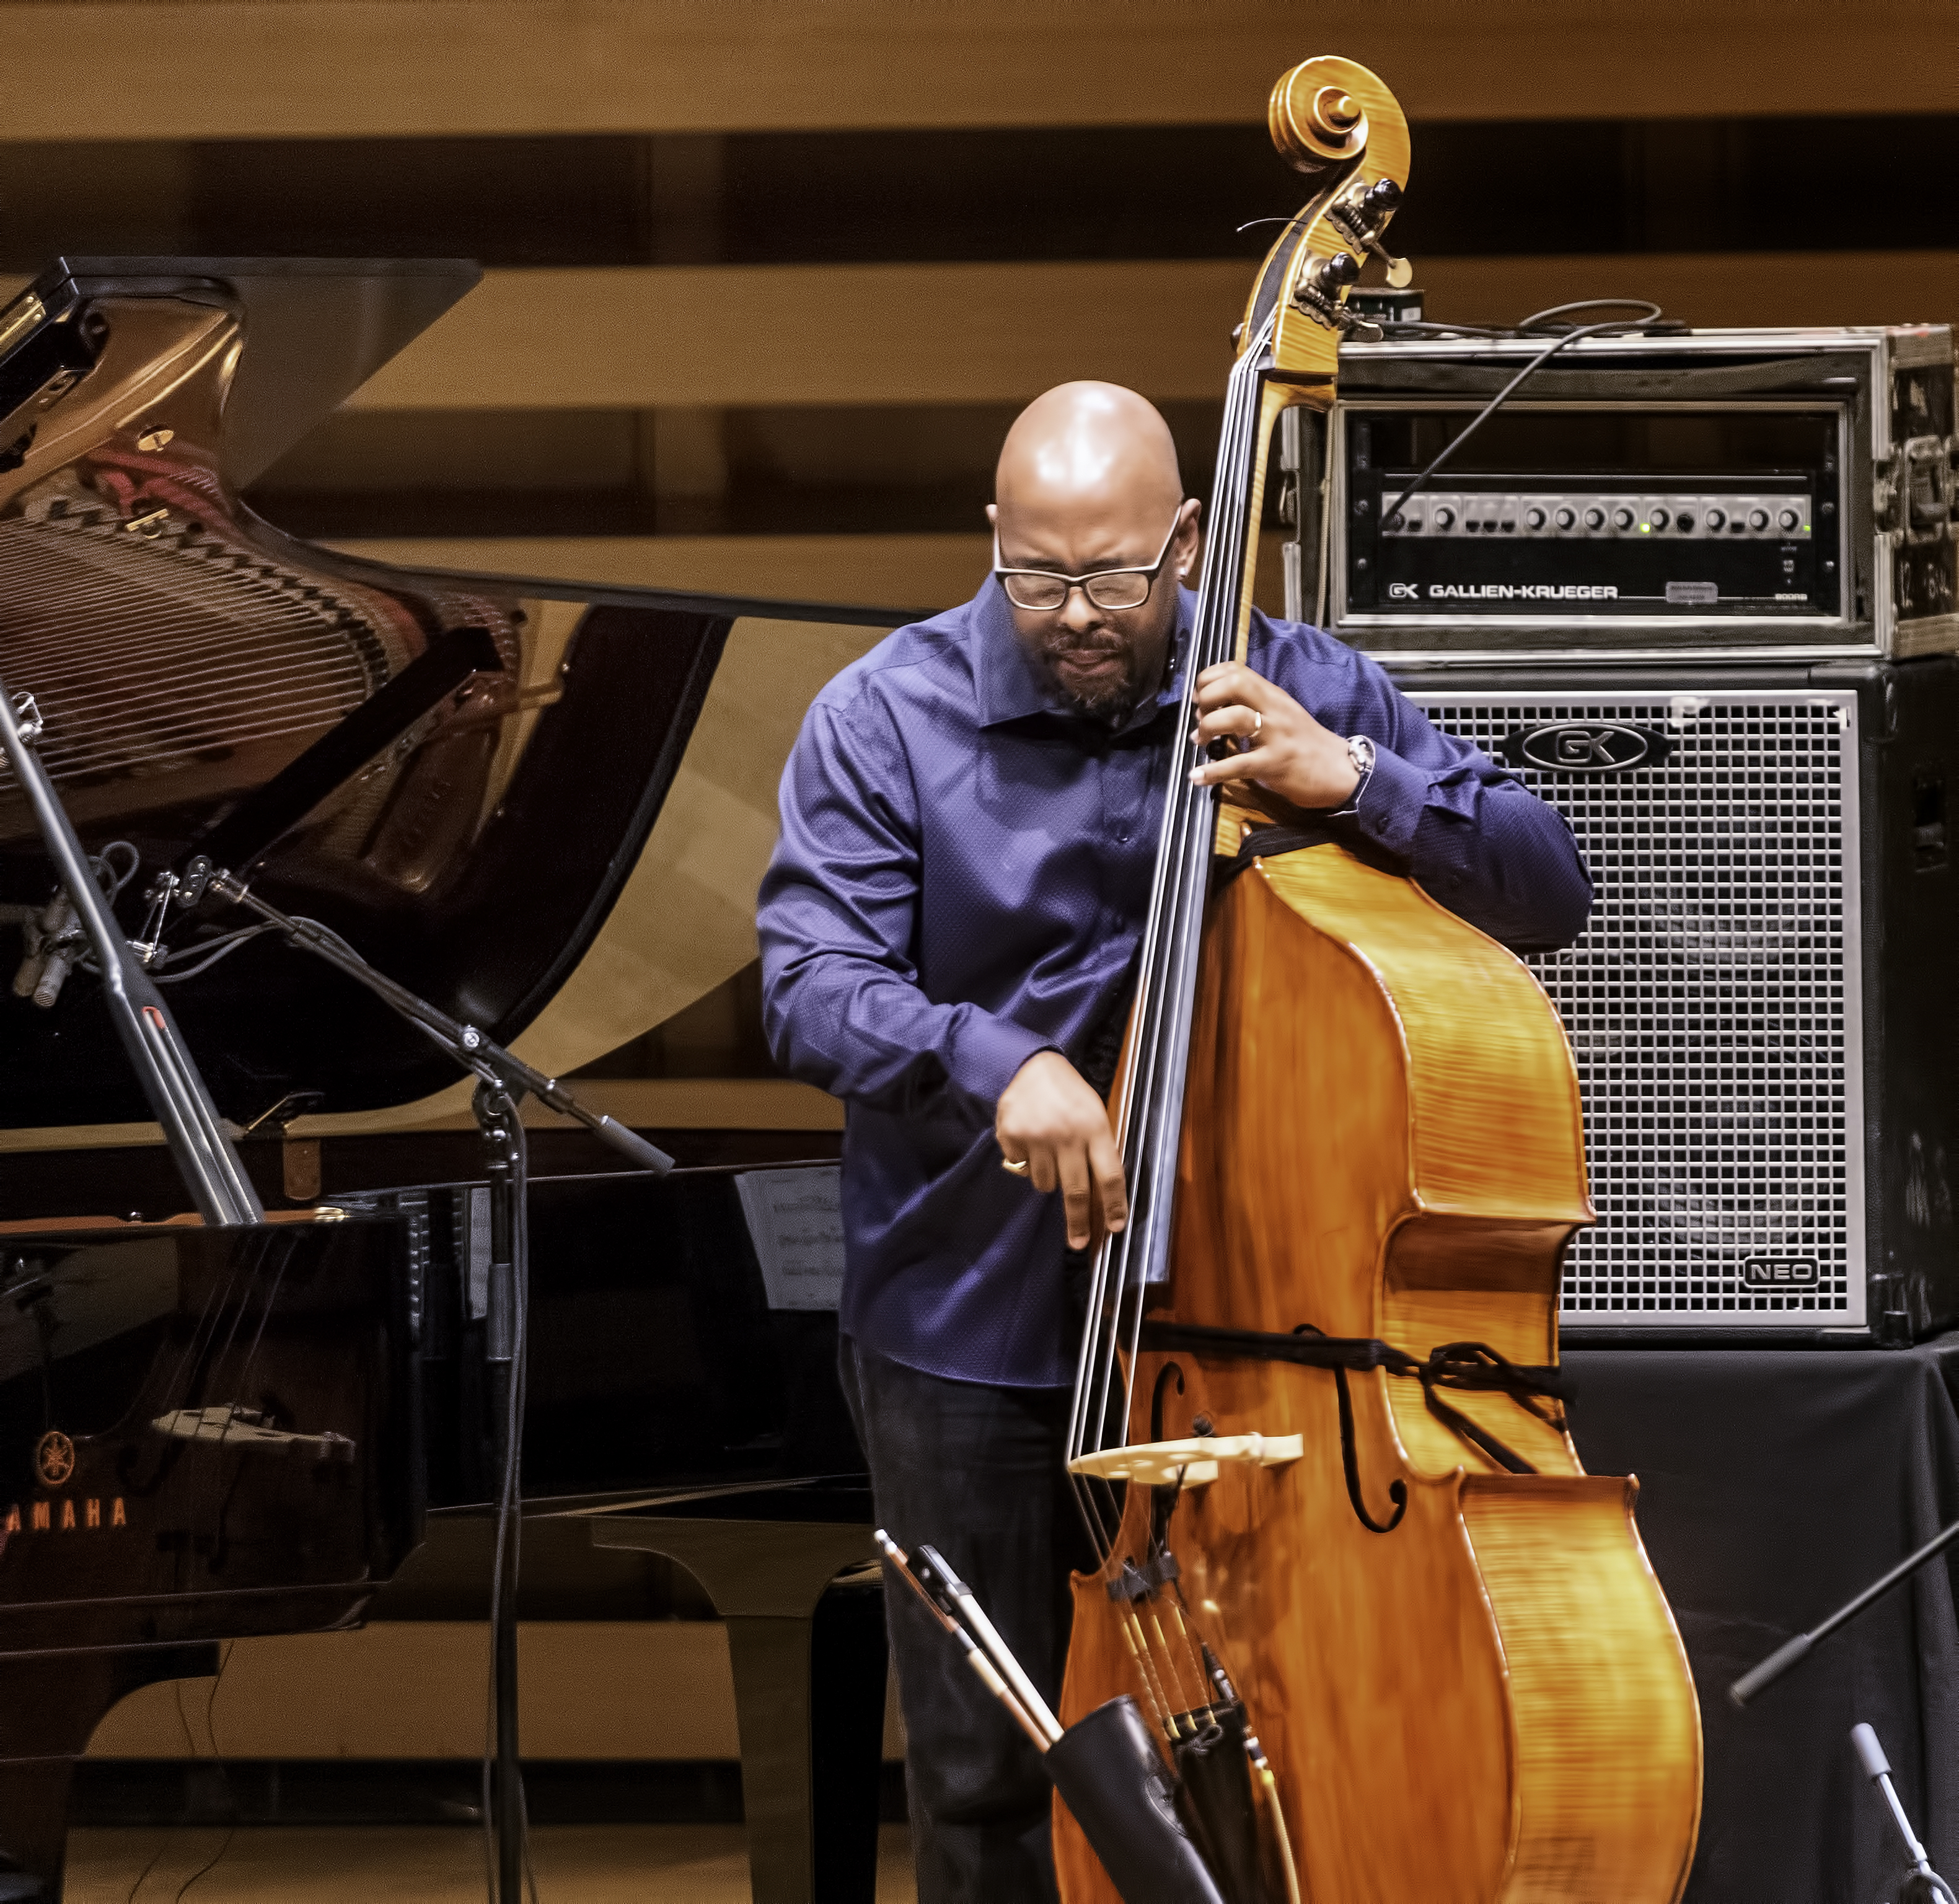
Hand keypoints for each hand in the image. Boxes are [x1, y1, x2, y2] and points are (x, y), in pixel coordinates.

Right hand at [995, 1050, 1127, 1250]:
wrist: (1030, 1064)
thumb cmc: (1069, 1093)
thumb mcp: (1093, 1112)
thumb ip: (1097, 1148)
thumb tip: (1101, 1193)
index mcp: (1094, 1127)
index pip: (1110, 1175)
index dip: (1114, 1204)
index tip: (1115, 1227)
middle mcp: (1067, 1135)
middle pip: (1076, 1191)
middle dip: (1078, 1222)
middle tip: (1079, 1242)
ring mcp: (1037, 1137)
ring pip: (1045, 1183)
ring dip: (1049, 1178)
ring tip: (1049, 1152)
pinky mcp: (1012, 1136)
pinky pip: (1021, 1167)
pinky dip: (1025, 1161)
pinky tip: (1029, 1139)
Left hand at [1186, 661, 1360, 808]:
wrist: (1339, 771)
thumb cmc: (1306, 744)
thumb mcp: (1281, 716)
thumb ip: (1254, 707)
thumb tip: (1216, 707)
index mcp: (1273, 696)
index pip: (1237, 670)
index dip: (1209, 679)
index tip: (1199, 696)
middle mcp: (1274, 709)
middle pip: (1235, 684)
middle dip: (1207, 697)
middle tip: (1199, 716)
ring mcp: (1276, 736)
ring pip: (1235, 718)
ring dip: (1208, 728)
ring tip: (1199, 741)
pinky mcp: (1276, 764)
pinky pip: (1239, 764)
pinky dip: (1213, 771)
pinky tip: (1197, 777)